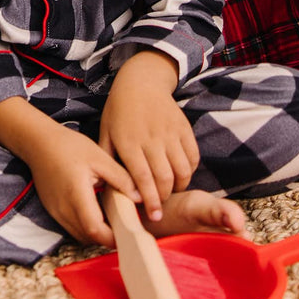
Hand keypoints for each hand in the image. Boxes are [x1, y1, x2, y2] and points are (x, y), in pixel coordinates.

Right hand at [27, 122, 140, 247]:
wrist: (39, 143)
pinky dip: (86, 226)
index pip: (94, 229)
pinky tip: (97, 212)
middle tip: (125, 228)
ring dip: (96, 233)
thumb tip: (141, 197)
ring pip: (79, 234)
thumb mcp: (100, 158)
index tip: (128, 234)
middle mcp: (63, 209)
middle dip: (107, 238)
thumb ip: (121, 179)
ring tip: (113, 220)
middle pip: (87, 237)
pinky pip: (71, 227)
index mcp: (77, 195)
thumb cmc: (70, 147)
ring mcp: (56, 212)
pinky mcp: (53, 210)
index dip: (111, 238)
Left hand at [100, 50, 198, 222]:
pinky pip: (193, 156)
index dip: (150, 200)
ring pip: (182, 169)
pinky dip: (190, 170)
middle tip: (161, 209)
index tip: (153, 216)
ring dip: (179, 186)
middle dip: (164, 199)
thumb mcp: (106, 134)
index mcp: (129, 143)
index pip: (143, 179)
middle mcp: (151, 139)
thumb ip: (109, 161)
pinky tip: (181, 175)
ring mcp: (170, 132)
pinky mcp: (184, 128)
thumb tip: (108, 189)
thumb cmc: (119, 112)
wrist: (141, 82)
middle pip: (165, 178)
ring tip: (171, 192)